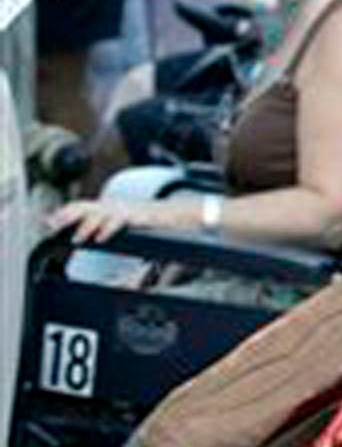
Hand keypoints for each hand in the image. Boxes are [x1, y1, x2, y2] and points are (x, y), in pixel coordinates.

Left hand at [47, 197, 183, 245]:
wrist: (185, 213)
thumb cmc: (159, 223)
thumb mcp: (133, 224)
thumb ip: (115, 229)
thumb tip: (100, 240)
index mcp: (113, 206)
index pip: (84, 205)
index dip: (66, 212)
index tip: (50, 222)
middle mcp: (117, 205)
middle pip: (86, 206)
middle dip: (68, 216)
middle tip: (53, 227)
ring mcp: (128, 209)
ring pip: (100, 214)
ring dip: (85, 227)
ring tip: (75, 240)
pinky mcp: (139, 216)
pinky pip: (119, 221)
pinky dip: (107, 229)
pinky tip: (99, 239)